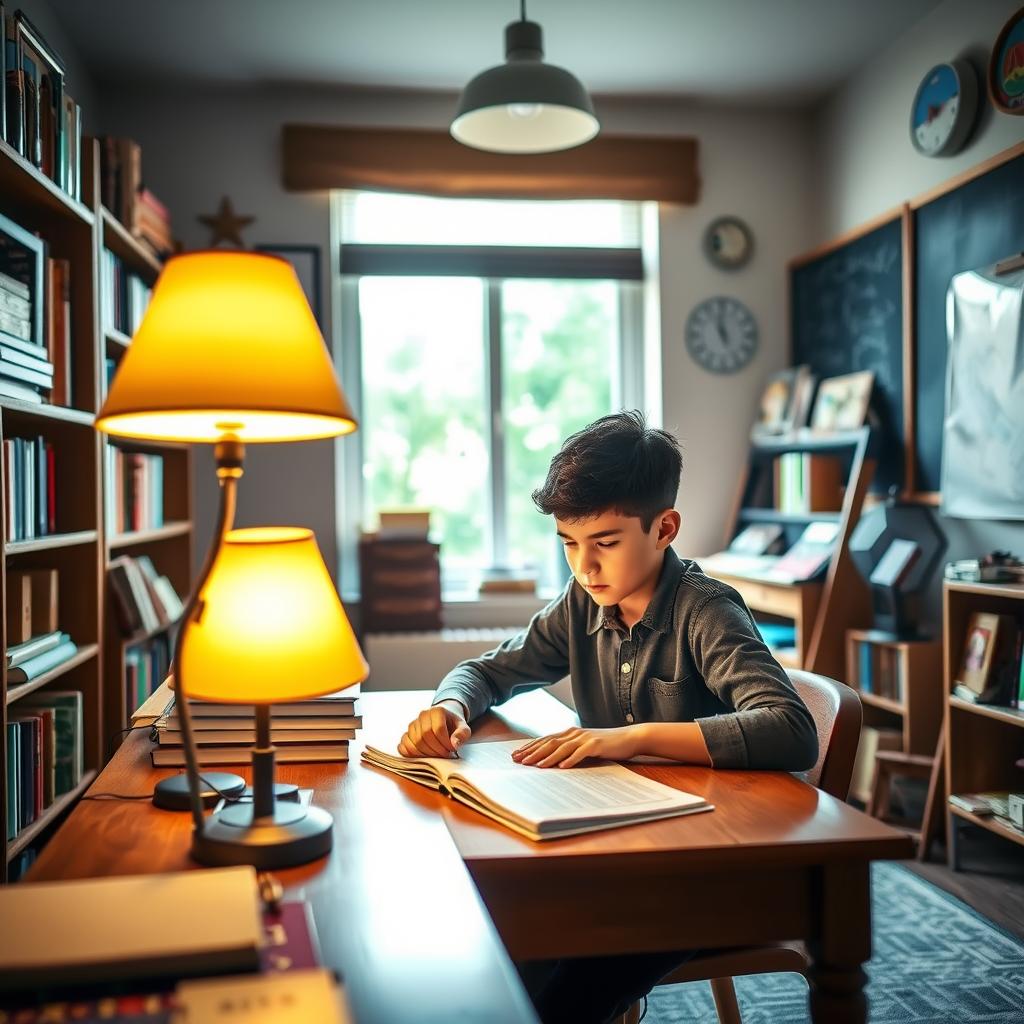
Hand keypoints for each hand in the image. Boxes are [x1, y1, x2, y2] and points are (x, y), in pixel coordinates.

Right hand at [398, 701, 470, 758]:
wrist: (443, 719)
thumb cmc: (453, 724)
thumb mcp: (463, 727)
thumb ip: (462, 734)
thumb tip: (454, 744)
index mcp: (437, 711)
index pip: (438, 729)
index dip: (445, 743)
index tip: (452, 749)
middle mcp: (422, 715)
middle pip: (425, 736)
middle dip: (436, 750)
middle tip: (445, 755)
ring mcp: (413, 724)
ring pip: (415, 742)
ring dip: (426, 754)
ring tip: (437, 756)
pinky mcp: (406, 734)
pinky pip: (403, 746)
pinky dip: (412, 754)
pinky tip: (423, 757)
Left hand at [511, 726, 641, 768]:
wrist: (629, 738)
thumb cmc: (606, 744)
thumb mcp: (585, 746)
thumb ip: (570, 750)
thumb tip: (553, 762)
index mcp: (570, 733)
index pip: (545, 740)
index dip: (530, 747)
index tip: (516, 755)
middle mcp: (575, 733)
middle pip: (549, 742)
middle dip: (532, 752)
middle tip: (518, 760)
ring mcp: (585, 738)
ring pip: (562, 747)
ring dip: (547, 757)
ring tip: (536, 766)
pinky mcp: (597, 745)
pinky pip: (581, 753)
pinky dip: (570, 760)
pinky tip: (561, 767)